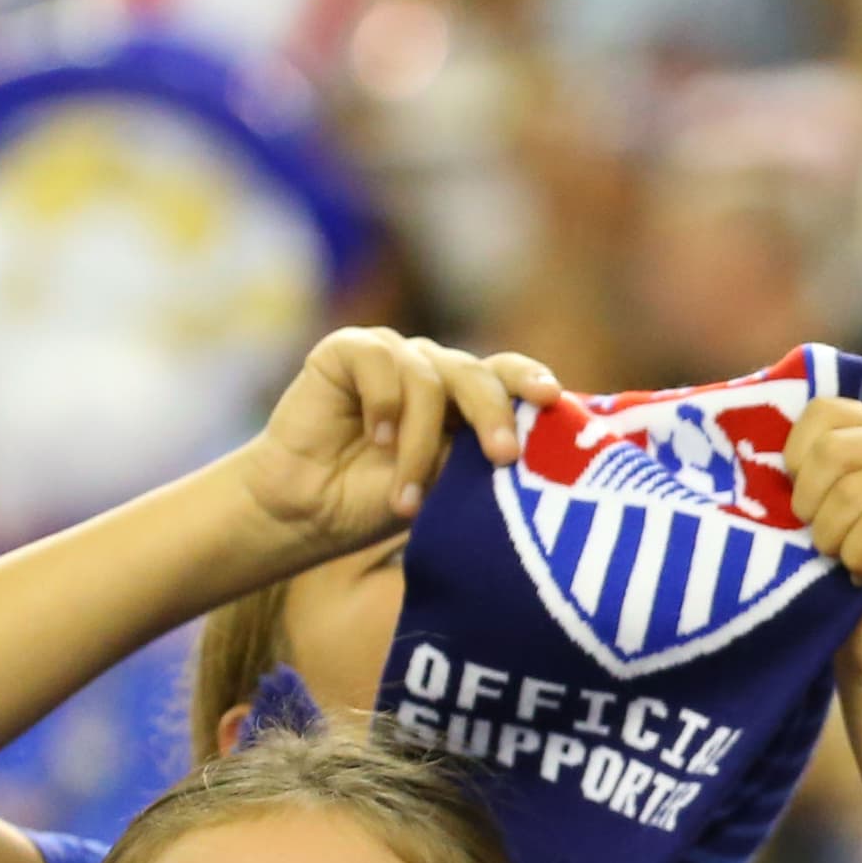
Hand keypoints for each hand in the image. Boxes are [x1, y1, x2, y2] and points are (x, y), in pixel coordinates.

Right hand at [233, 329, 563, 571]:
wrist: (308, 512)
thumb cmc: (378, 503)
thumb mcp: (445, 486)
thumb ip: (480, 457)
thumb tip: (529, 446)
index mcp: (465, 399)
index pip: (509, 376)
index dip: (531, 381)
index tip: (553, 399)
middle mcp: (434, 370)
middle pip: (478, 373)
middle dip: (493, 415)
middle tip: (503, 456)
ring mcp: (392, 355)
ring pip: (430, 379)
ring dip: (420, 446)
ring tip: (407, 498)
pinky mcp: (347, 350)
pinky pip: (380, 362)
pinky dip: (383, 405)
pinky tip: (374, 439)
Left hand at [795, 399, 861, 688]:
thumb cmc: (835, 584)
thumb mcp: (812, 512)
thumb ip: (803, 467)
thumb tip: (756, 436)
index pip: (825, 411)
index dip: (796, 460)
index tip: (799, 506)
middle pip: (834, 449)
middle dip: (809, 506)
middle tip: (821, 543)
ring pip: (853, 491)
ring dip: (832, 540)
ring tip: (844, 562)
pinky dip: (856, 559)